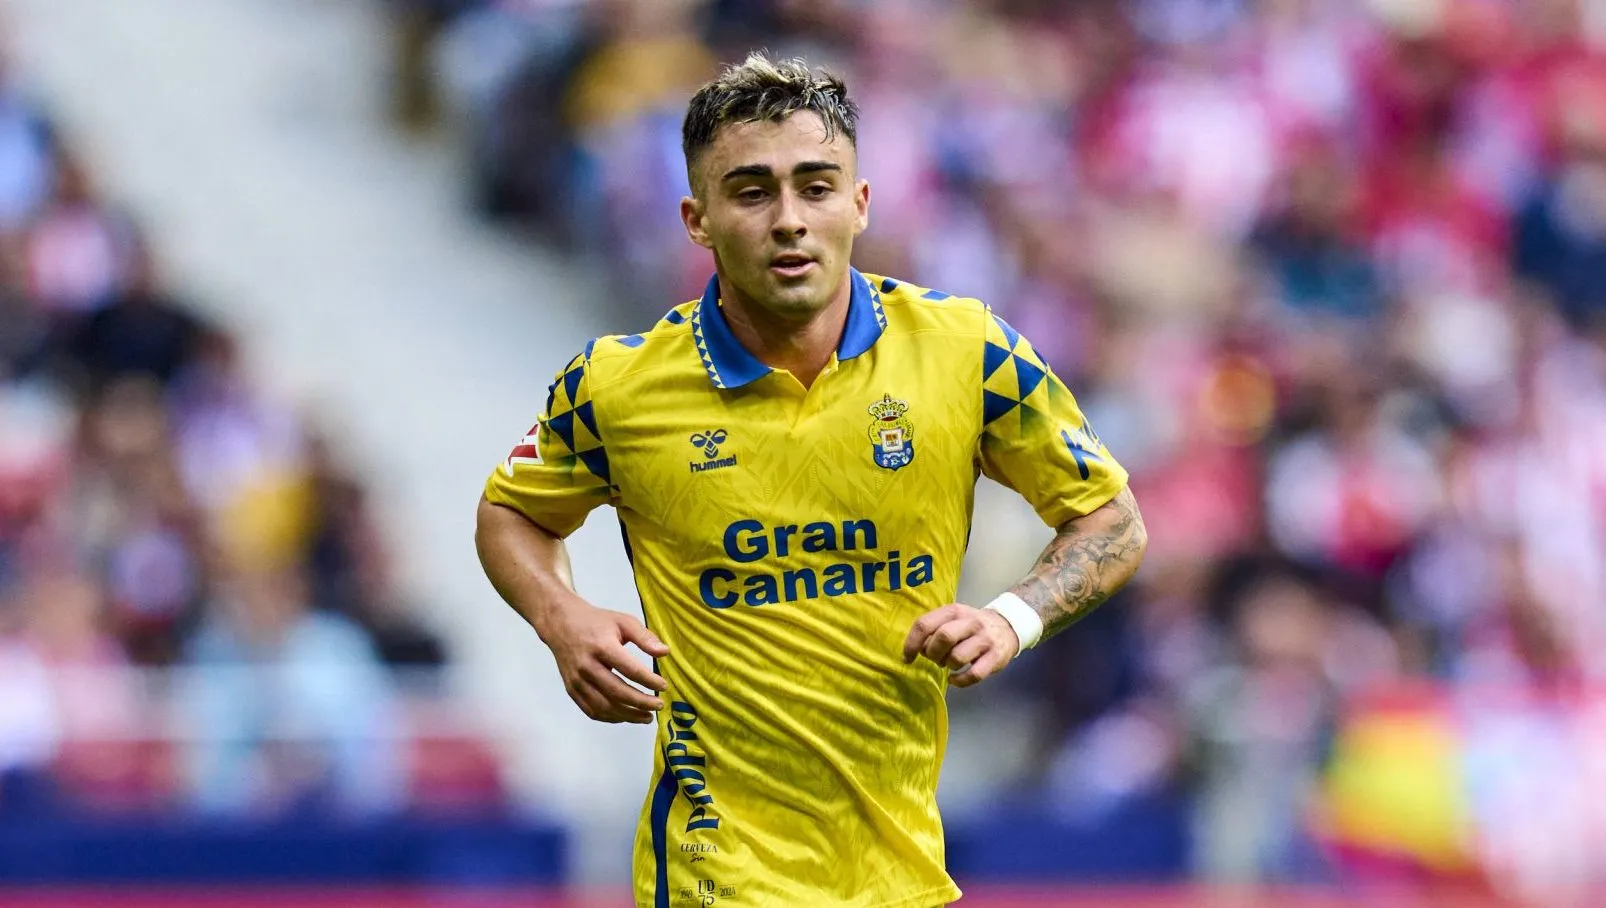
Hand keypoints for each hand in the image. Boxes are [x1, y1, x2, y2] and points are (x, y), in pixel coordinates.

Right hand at [543, 598, 670, 723]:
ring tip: (647, 716)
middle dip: (641, 703)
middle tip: (659, 705)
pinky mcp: (571, 689)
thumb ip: (645, 637)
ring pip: (604, 706)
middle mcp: (587, 666)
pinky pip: (592, 710)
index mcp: (602, 646)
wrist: (561, 624)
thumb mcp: (623, 621)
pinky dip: (611, 717)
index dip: (649, 681)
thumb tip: (665, 653)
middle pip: (617, 692)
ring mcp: (577, 680)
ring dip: (628, 715)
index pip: (630, 670)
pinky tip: (626, 715)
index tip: (664, 686)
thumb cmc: (596, 622)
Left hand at [902, 603, 1020, 687]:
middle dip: (933, 653)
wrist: (1007, 627)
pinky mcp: (995, 657)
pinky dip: (959, 681)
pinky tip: (954, 679)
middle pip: (943, 637)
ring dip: (948, 665)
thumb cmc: (971, 626)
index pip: (925, 624)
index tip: (907, 657)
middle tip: (935, 658)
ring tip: (950, 664)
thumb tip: (916, 649)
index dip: (912, 643)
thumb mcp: (953, 619)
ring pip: (957, 657)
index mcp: (954, 611)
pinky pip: (973, 675)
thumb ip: (934, 629)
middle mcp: (970, 622)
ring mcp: (984, 640)